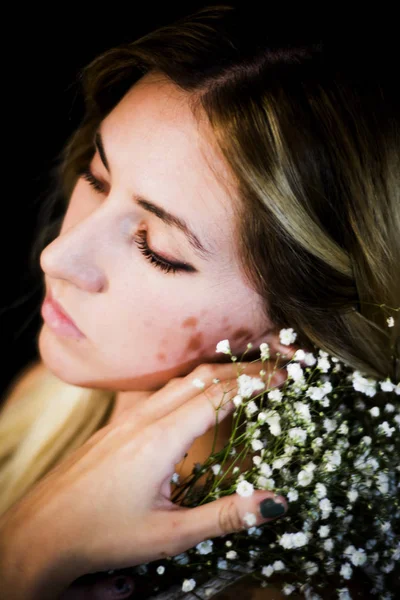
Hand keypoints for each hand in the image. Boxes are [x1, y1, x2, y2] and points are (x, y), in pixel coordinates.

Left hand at [1, 356, 291, 599]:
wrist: (43, 529)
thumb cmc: (104, 534)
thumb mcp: (170, 534)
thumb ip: (225, 515)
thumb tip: (275, 503)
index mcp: (161, 438)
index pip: (218, 396)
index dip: (254, 383)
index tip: (284, 376)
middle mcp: (145, 417)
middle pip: (202, 378)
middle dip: (242, 369)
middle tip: (275, 369)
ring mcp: (128, 417)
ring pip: (180, 381)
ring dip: (217, 373)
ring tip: (246, 375)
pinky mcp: (118, 423)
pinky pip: (161, 391)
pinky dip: (191, 384)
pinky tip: (197, 393)